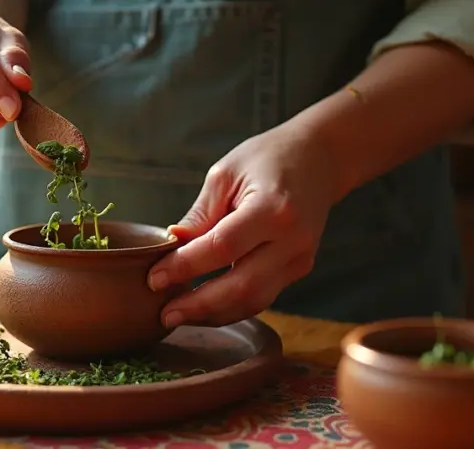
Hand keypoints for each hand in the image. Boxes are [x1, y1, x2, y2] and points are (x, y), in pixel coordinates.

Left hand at [146, 123, 339, 327]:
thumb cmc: (268, 158)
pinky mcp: (299, 268)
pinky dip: (231, 306)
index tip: (154, 278)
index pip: (221, 247)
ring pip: (254, 301)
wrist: (319, 158)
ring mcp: (300, 258)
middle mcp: (292, 240)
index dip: (185, 267)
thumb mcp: (225, 174)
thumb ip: (200, 215)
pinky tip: (204, 307)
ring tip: (179, 316)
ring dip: (213, 313)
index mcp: (273, 209)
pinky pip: (263, 296)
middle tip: (165, 314)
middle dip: (198, 305)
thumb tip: (170, 246)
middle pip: (241, 286)